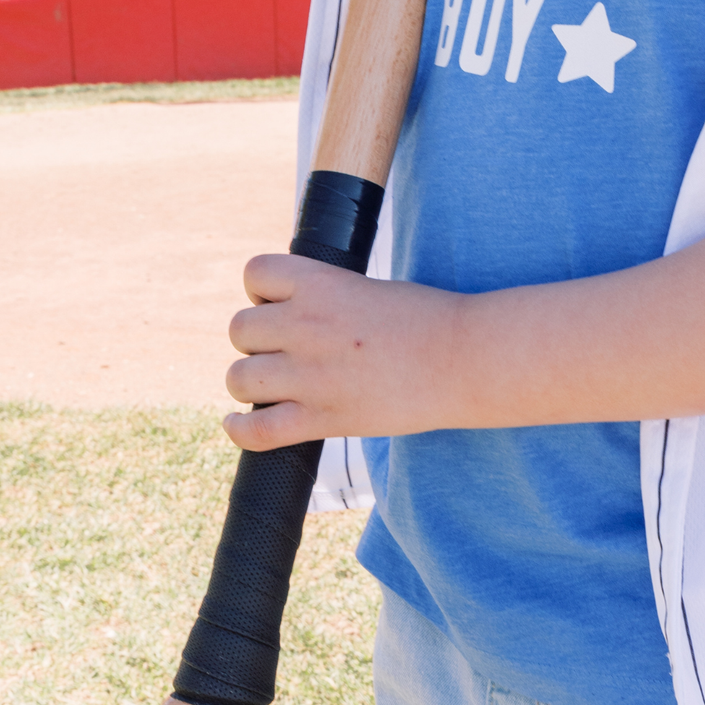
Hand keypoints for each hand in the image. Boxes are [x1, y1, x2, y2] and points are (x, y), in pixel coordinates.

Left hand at [223, 253, 462, 449]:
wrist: (465, 360)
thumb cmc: (428, 320)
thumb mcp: (369, 288)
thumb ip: (326, 296)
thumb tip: (286, 313)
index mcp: (322, 283)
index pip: (255, 273)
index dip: (263, 290)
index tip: (282, 305)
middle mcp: (307, 325)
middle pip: (239, 329)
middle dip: (257, 339)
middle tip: (286, 349)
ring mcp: (311, 374)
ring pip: (238, 378)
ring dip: (250, 382)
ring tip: (274, 385)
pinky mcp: (323, 418)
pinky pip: (255, 431)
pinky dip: (240, 430)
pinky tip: (243, 423)